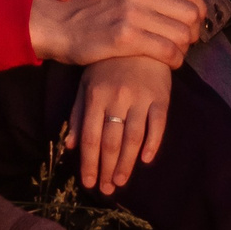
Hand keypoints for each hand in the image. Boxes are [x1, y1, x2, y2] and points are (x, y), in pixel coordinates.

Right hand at [28, 0, 203, 66]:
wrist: (56, 22)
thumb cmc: (91, 3)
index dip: (198, 6)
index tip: (194, 19)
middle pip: (190, 10)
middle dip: (195, 29)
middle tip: (190, 40)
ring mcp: (133, 13)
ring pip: (181, 32)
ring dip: (186, 46)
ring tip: (180, 52)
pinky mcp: (126, 38)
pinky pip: (166, 50)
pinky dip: (175, 60)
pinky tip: (171, 63)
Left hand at [66, 57, 172, 193]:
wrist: (141, 40)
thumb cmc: (109, 64)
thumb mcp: (87, 84)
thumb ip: (79, 113)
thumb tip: (70, 145)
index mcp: (96, 96)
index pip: (91, 137)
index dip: (89, 163)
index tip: (89, 183)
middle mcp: (117, 99)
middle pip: (111, 142)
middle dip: (107, 169)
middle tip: (106, 189)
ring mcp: (140, 98)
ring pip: (133, 138)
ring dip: (126, 163)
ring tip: (120, 182)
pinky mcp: (160, 96)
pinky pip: (158, 124)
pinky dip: (153, 143)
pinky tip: (146, 160)